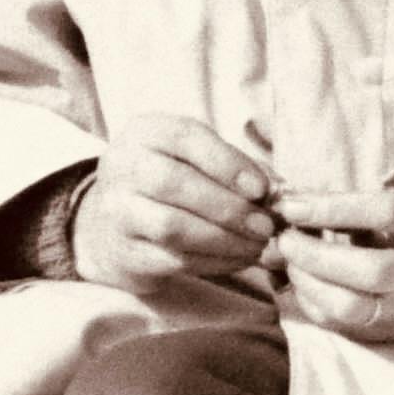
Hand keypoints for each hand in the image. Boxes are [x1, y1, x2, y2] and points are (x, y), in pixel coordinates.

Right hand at [72, 117, 279, 289]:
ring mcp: (117, 211)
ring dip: (224, 239)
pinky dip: (214, 261)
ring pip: (173, 226)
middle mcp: (123, 166)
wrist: (113, 224)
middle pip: (175, 184)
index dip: (228, 163)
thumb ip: (238, 167)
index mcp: (146, 133)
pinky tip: (239, 259)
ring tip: (256, 245)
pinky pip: (172, 259)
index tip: (263, 189)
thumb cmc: (172, 184)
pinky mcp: (123, 252)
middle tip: (266, 225)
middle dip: (230, 207)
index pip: (185, 137)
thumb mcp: (198, 160)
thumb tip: (281, 191)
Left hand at [270, 186, 393, 341]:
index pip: (384, 212)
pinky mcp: (385, 332)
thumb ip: (352, 202)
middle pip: (369, 269)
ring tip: (289, 259)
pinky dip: (310, 300)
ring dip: (307, 281)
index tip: (292, 204)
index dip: (333, 207)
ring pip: (350, 306)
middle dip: (314, 254)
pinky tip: (301, 279)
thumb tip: (292, 201)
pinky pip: (338, 324)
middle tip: (284, 238)